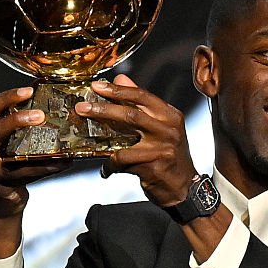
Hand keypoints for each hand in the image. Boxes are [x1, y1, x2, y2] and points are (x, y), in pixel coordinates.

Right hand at [0, 87, 71, 218]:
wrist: (4, 200)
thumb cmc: (10, 164)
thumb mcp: (10, 142)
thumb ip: (21, 126)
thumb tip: (52, 103)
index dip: (7, 98)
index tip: (28, 89)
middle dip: (18, 120)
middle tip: (40, 115)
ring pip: (13, 157)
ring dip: (39, 150)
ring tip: (60, 143)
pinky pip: (25, 175)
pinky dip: (46, 169)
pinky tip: (62, 164)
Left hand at [75, 74, 197, 207]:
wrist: (184, 188)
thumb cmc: (170, 157)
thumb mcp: (161, 127)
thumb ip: (141, 104)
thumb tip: (121, 79)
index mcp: (170, 116)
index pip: (142, 96)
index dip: (118, 90)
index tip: (97, 87)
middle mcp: (168, 129)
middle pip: (131, 112)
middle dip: (103, 108)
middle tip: (83, 107)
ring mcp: (162, 147)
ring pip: (125, 135)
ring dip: (102, 134)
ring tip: (86, 134)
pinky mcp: (153, 165)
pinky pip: (123, 159)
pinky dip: (111, 164)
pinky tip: (107, 168)